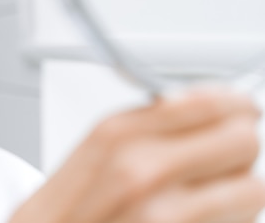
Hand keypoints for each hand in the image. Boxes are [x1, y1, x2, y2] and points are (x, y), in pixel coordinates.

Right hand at [11, 88, 264, 222]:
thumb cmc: (68, 211)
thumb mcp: (95, 150)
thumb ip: (149, 124)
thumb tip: (211, 107)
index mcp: (117, 135)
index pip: (211, 103)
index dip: (235, 106)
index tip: (239, 111)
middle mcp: (143, 172)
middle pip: (242, 140)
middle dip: (237, 147)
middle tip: (221, 156)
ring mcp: (164, 217)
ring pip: (252, 189)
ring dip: (236, 192)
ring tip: (204, 196)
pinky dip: (227, 221)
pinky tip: (195, 220)